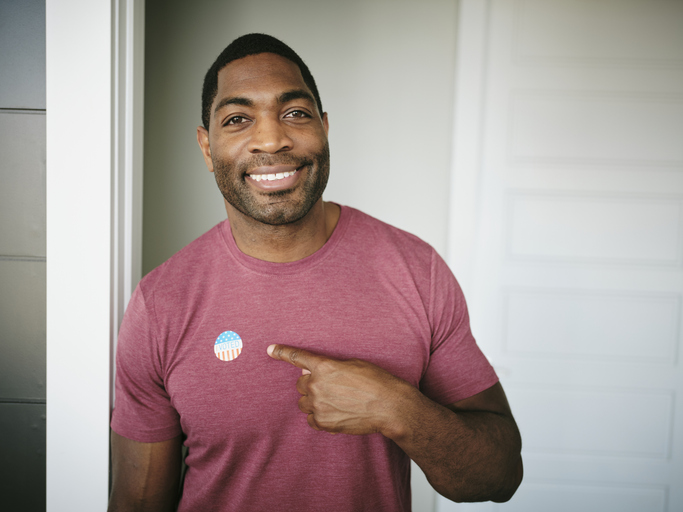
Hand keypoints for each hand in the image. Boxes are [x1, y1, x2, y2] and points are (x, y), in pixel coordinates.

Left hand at [267, 344, 411, 435]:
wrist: (389, 406)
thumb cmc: (376, 381)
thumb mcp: (353, 365)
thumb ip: (329, 366)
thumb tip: (310, 370)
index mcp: (324, 366)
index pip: (298, 357)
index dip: (282, 352)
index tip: (270, 349)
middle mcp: (317, 385)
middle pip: (301, 384)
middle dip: (312, 384)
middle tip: (331, 388)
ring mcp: (318, 405)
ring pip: (304, 402)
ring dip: (314, 401)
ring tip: (335, 402)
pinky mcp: (323, 422)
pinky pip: (310, 419)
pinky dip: (318, 416)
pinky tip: (335, 414)